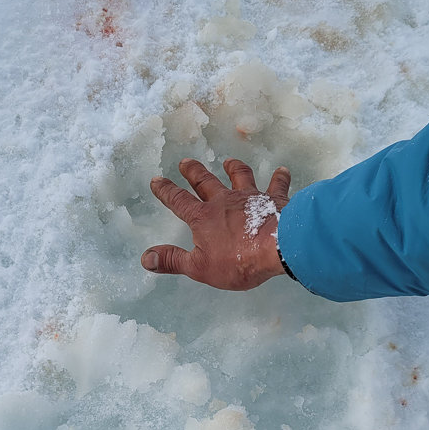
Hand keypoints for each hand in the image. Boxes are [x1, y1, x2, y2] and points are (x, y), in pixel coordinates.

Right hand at [141, 158, 291, 290]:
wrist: (277, 248)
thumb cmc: (238, 260)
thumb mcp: (199, 267)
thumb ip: (173, 260)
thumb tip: (146, 258)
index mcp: (203, 217)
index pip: (179, 201)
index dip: (166, 191)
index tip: (157, 181)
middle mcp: (224, 201)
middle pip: (205, 182)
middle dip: (194, 172)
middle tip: (186, 162)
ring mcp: (250, 198)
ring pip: (240, 177)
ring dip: (233, 168)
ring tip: (229, 162)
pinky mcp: (274, 200)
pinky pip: (277, 185)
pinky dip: (279, 177)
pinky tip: (282, 171)